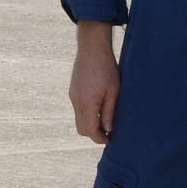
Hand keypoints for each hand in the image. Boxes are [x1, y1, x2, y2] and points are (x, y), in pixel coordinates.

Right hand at [69, 21, 118, 144]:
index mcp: (87, 103)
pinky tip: (98, 105)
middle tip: (108, 131)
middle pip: (81, 128)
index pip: (90, 130)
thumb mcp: (113, 91)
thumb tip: (107, 130)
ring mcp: (73, 95)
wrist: (92, 47)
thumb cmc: (106, 68)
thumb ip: (109, 112)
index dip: (100, 139)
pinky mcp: (73, 90)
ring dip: (90, 123)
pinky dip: (86, 113)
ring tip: (105, 118)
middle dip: (93, 133)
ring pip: (78, 119)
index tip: (110, 139)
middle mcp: (76, 101)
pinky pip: (77, 108)